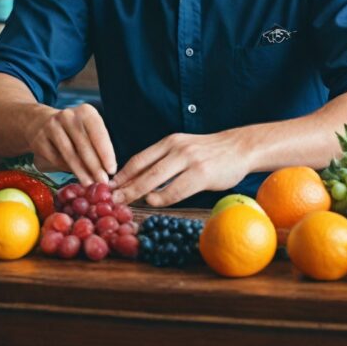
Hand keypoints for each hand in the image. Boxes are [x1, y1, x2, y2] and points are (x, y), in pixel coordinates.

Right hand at [28, 103, 116, 184]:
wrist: (39, 123)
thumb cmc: (72, 130)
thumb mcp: (87, 129)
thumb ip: (96, 145)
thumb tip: (106, 171)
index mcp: (85, 112)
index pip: (98, 132)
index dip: (106, 152)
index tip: (111, 169)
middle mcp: (68, 116)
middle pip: (84, 144)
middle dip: (95, 166)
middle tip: (103, 181)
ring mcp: (52, 127)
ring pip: (69, 154)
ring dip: (81, 172)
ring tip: (90, 184)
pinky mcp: (39, 140)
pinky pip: (56, 159)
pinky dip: (67, 170)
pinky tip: (75, 177)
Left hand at [110, 130, 250, 206]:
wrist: (239, 147)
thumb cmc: (209, 153)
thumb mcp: (183, 148)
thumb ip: (164, 160)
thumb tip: (139, 179)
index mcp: (169, 142)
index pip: (138, 158)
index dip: (122, 174)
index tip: (107, 187)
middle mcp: (176, 148)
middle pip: (143, 169)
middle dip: (124, 186)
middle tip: (110, 199)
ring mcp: (189, 160)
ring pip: (155, 178)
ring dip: (137, 192)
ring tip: (125, 203)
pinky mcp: (202, 173)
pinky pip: (176, 189)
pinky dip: (162, 197)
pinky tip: (153, 201)